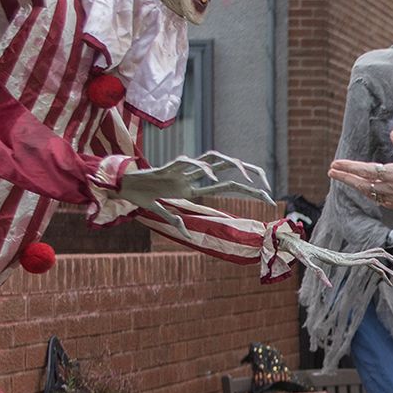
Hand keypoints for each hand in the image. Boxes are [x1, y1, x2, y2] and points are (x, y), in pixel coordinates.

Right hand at [89, 152, 274, 225]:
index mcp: (195, 188)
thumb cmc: (143, 197)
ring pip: (214, 159)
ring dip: (232, 165)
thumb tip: (188, 233)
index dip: (247, 191)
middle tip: (268, 187)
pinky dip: (201, 167)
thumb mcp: (163, 213)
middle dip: (250, 175)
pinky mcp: (170, 167)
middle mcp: (194, 176)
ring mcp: (184, 170)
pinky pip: (188, 163)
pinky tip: (212, 175)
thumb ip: (175, 220)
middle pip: (228, 169)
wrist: (124, 186)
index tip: (265, 198)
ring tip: (247, 175)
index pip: (227, 187)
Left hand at [327, 130, 392, 221]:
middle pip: (362, 184)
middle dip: (345, 177)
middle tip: (332, 171)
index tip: (335, 164)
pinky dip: (369, 195)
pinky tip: (368, 192)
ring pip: (369, 193)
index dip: (349, 167)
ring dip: (355, 186)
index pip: (366, 170)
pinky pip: (379, 200)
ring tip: (345, 180)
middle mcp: (392, 189)